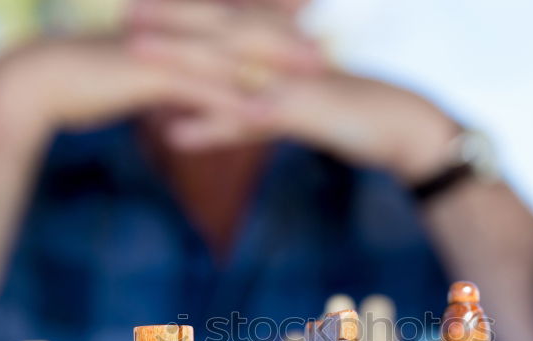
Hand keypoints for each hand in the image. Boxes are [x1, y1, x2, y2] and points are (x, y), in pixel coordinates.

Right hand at [0, 4, 323, 143]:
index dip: (268, 14)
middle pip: (240, 29)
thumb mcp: (128, 73)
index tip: (305, 15)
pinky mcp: (150, 76)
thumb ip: (159, 76)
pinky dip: (234, 101)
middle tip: (326, 45)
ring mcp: (163, 50)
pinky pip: (201, 90)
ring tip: (314, 74)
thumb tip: (173, 87)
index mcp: (169, 24)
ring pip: (230, 56)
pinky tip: (264, 114)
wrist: (35, 82)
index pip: (229, 14)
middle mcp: (172, 29)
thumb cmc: (79, 79)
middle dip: (285, 38)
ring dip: (275, 65)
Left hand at [126, 0, 458, 182]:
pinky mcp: (300, 112)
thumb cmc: (358, 114)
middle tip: (124, 14)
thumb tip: (238, 113)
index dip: (188, 10)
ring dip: (179, 60)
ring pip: (227, 67)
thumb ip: (264, 110)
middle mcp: (284, 56)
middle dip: (171, 22)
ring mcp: (290, 81)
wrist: (407, 128)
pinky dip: (211, 128)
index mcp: (286, 48)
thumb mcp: (307, 107)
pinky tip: (174, 136)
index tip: (147, 4)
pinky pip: (249, 119)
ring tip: (133, 52)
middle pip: (218, 33)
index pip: (230, 21)